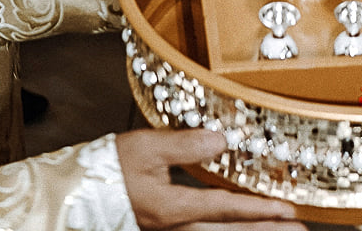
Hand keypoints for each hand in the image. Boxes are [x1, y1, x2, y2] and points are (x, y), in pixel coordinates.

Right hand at [115, 129, 302, 230]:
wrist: (73, 194)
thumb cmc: (104, 171)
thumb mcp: (144, 148)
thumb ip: (185, 145)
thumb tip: (221, 140)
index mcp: (171, 209)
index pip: (225, 211)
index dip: (259, 211)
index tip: (288, 212)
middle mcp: (174, 228)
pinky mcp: (163, 229)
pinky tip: (235, 227)